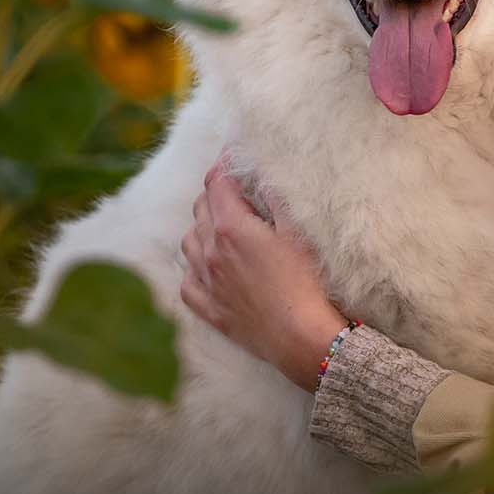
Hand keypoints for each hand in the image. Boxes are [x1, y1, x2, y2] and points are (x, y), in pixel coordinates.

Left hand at [180, 163, 347, 392]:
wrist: (300, 336)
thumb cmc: (305, 281)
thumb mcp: (298, 231)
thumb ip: (276, 197)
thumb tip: (262, 173)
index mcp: (231, 227)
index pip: (217, 183)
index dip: (224, 165)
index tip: (233, 157)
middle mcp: (210, 251)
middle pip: (200, 208)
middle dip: (214, 192)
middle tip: (234, 188)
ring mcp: (207, 281)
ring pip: (188, 242)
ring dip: (201, 226)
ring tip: (221, 224)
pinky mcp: (210, 309)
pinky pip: (188, 282)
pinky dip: (194, 267)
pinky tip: (207, 266)